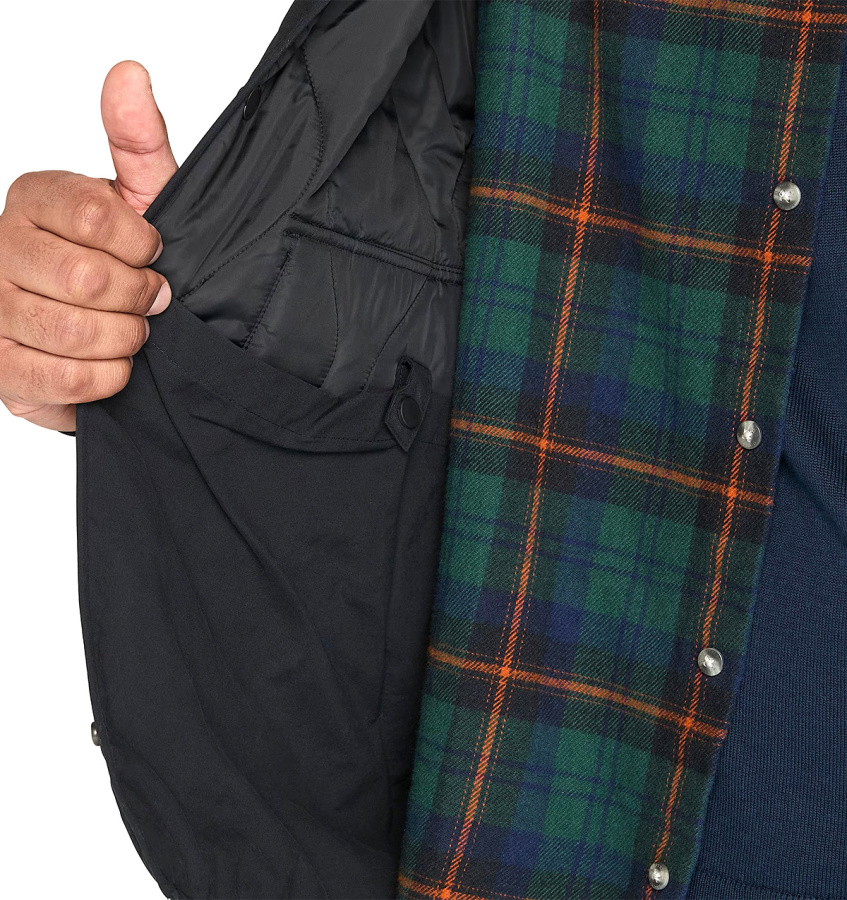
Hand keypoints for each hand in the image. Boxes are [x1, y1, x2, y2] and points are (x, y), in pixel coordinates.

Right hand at [0, 60, 177, 431]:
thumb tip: (129, 75)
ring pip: (72, 330)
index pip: (90, 213)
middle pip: (85, 277)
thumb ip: (138, 143)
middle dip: (138, 296)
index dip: (139, 245)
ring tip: (134, 331)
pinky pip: (62, 378)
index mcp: (34, 199)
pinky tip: (115, 363)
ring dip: (124, 338)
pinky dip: (106, 376)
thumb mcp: (146, 201)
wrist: (113, 337)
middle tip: (151, 299)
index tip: (153, 252)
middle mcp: (3, 248)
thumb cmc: (129, 264)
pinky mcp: (3, 368)